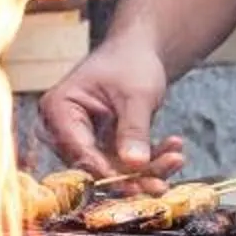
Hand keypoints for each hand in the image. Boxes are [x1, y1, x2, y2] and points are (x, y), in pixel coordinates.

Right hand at [37, 35, 186, 190]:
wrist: (140, 50)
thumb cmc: (130, 61)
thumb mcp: (136, 94)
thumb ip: (134, 129)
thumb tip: (135, 165)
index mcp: (59, 109)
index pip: (78, 149)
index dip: (105, 171)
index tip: (132, 184)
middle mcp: (65, 128)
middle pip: (96, 165)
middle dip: (133, 174)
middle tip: (161, 186)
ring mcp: (85, 139)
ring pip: (114, 168)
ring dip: (147, 169)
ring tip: (176, 160)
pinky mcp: (103, 145)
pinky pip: (125, 162)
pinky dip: (151, 159)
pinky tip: (174, 150)